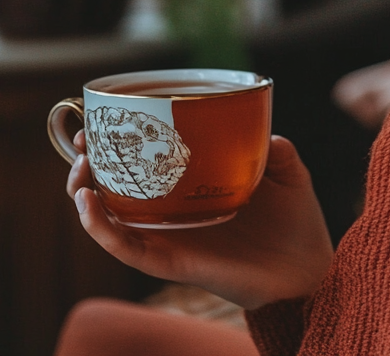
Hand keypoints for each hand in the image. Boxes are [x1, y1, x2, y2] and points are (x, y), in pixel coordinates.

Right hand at [67, 131, 333, 309]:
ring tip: (78, 174)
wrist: (310, 267)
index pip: (151, 168)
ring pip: (113, 222)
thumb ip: (275, 148)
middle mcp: (177, 216)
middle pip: (119, 193)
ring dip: (87, 197)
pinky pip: (129, 248)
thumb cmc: (296, 223)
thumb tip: (261, 130)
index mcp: (197, 192)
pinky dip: (103, 229)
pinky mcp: (175, 261)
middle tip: (83, 142)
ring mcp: (173, 239)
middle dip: (92, 167)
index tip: (104, 121)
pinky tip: (90, 206)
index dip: (123, 146)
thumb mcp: (287, 172)